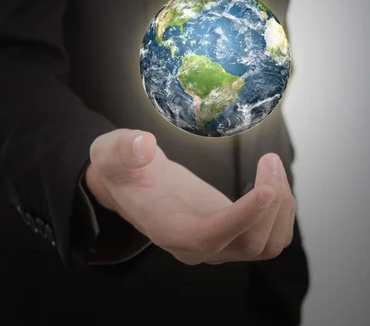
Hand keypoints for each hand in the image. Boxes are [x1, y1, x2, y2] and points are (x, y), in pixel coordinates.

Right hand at [85, 129, 294, 264]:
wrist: (133, 182)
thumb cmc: (122, 168)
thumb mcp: (110, 151)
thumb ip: (122, 148)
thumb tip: (144, 145)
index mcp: (166, 228)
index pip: (209, 237)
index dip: (241, 218)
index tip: (267, 190)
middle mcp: (196, 245)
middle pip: (250, 245)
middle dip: (271, 204)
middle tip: (270, 160)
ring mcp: (217, 242)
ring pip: (267, 244)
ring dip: (281, 207)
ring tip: (272, 164)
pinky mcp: (232, 230)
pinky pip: (269, 234)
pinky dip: (281, 209)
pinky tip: (272, 177)